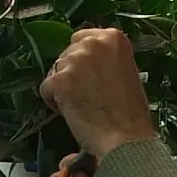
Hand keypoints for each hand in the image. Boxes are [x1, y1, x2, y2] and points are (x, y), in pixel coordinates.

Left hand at [40, 26, 159, 158]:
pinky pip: (46, 88)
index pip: (83, 38)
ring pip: (56, 70)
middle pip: (67, 53)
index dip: (83, 60)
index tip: (90, 76)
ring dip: (63, 87)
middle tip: (86, 95)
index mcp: (113, 38)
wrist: (126, 138)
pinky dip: (54, 102)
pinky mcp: (59, 80)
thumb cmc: (130, 113)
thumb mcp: (126, 72)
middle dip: (72, 73)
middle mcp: (93, 43)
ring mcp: (74, 60)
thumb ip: (106, 60)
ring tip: (82, 106)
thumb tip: (87, 64)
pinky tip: (72, 113)